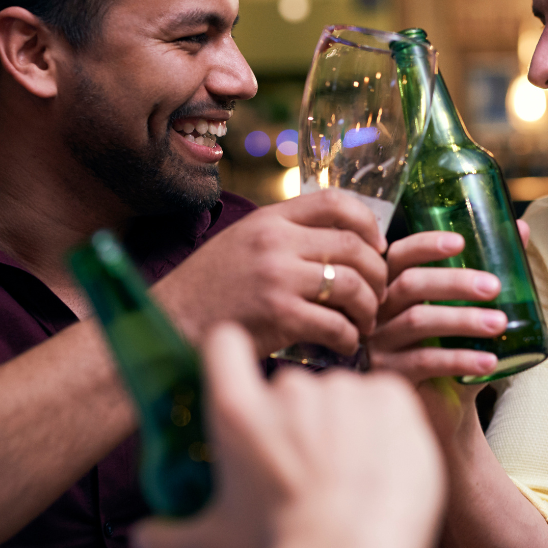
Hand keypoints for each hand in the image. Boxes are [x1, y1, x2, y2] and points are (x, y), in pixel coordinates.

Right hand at [131, 323, 444, 547]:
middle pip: (289, 385)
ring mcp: (342, 391)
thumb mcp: (212, 546)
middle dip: (297, 420)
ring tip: (347, 475)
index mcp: (237, 412)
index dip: (231, 356)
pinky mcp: (389, 397)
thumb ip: (170, 537)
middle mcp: (289, 391)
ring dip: (343, 422)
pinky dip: (384, 423)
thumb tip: (142, 538)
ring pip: (340, 395)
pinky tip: (378, 462)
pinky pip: (385, 396)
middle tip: (305, 469)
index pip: (223, 344)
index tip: (240, 374)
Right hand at [152, 190, 388, 355]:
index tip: (378, 247)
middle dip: (377, 274)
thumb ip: (283, 238)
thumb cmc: (208, 291)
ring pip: (351, 285)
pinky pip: (335, 324)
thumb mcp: (242, 244)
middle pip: (353, 247)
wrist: (169, 326)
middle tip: (378, 295)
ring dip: (368, 308)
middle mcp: (275, 242)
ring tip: (364, 324)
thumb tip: (337, 243)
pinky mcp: (278, 316)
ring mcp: (277, 278)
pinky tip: (345, 345)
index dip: (368, 223)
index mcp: (269, 220)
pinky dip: (349, 337)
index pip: (336, 202)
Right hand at [371, 221, 533, 382]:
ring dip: (463, 319)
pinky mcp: (390, 375)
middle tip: (494, 286)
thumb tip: (520, 229)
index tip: (460, 242)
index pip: (401, 255)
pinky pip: (424, 362)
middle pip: (410, 285)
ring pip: (417, 322)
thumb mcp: (469, 311)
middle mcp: (380, 311)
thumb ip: (488, 271)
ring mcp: (380, 344)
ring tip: (500, 323)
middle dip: (454, 281)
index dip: (426, 245)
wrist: (444, 410)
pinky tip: (489, 362)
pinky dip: (460, 359)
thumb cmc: (453, 350)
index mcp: (395, 287)